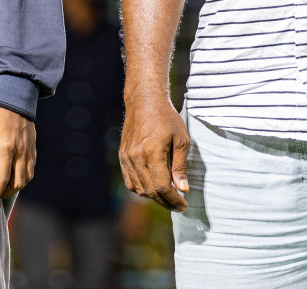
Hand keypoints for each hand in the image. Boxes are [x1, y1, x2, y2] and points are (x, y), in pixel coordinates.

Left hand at [0, 102, 33, 208]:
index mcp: (7, 148)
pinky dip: (24, 176)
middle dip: (5, 194)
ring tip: (3, 189)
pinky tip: (14, 175)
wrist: (15, 90)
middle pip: (17, 183)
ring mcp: (29, 148)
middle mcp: (21, 151)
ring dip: (16, 187)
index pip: (2, 180)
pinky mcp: (33, 143)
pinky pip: (31, 167)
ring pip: (27, 177)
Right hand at [119, 94, 189, 211]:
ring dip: (153, 197)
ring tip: (167, 197)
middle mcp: (136, 157)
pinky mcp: (122, 156)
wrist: (144, 101)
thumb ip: (180, 166)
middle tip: (178, 205)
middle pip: (150, 191)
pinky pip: (130, 181)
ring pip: (139, 189)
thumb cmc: (166, 118)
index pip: (162, 187)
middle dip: (165, 202)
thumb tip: (183, 189)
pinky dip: (141, 189)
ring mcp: (127, 158)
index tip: (184, 205)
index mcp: (151, 152)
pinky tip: (152, 188)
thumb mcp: (181, 140)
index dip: (173, 200)